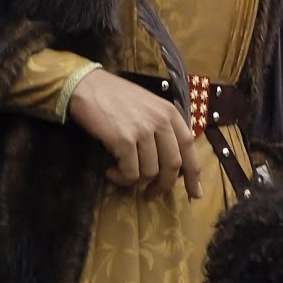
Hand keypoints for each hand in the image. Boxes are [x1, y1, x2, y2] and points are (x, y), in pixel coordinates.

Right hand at [68, 69, 202, 199]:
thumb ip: (163, 129)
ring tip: (122, 175)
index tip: (195, 193)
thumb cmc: (116, 98)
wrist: (87, 87)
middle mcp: (161, 121)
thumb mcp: (149, 107)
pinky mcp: (124, 140)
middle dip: (164, 186)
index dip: (194, 174)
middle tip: (151, 194)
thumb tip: (172, 163)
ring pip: (150, 172)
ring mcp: (143, 131)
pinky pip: (131, 173)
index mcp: (170, 113)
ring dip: (136, 182)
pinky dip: (121, 178)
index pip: (189, 147)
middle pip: (173, 165)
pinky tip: (111, 172)